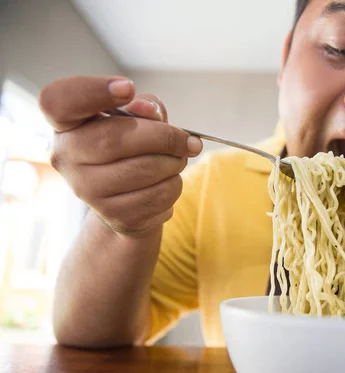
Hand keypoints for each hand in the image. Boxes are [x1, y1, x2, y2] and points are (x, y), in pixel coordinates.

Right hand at [39, 76, 203, 236]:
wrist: (129, 198)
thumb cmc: (132, 146)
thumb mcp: (138, 117)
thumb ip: (145, 106)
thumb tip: (148, 110)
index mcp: (65, 123)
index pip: (58, 101)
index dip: (92, 91)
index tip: (127, 87)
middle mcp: (66, 157)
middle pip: (114, 139)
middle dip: (164, 137)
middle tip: (188, 140)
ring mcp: (87, 191)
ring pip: (144, 170)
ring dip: (174, 162)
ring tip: (176, 160)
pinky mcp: (115, 216)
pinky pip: (159, 195)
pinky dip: (175, 184)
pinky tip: (167, 181)